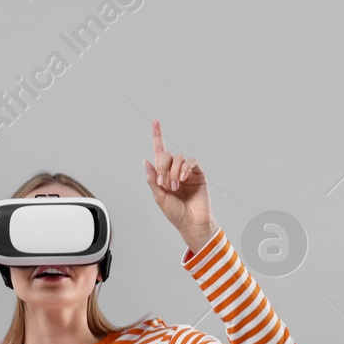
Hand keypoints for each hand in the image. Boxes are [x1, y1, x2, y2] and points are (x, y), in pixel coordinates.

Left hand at [142, 118, 215, 250]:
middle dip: (163, 167)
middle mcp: (174, 171)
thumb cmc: (176, 213)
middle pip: (167, 155)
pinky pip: (191, 161)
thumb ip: (152, 179)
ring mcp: (186, 172)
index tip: (156, 122)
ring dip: (174, 172)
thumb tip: (146, 162)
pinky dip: (185, 168)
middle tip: (164, 183)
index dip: (157, 136)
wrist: (192, 222)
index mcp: (163, 175)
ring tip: (176, 186)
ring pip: (178, 158)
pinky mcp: (198, 173)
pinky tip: (183, 178)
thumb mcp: (159, 197)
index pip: (159, 152)